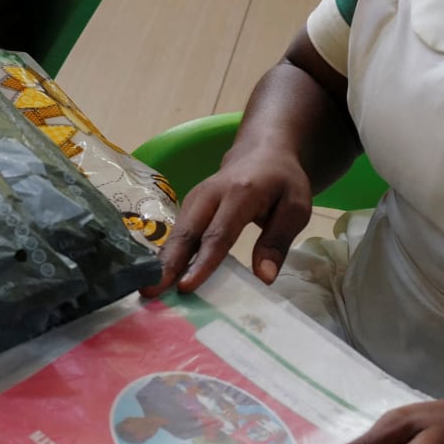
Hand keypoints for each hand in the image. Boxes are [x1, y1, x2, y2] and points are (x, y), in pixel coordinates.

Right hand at [151, 145, 314, 292]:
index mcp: (239, 193)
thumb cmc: (282, 182)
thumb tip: (264, 278)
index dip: (202, 262)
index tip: (187, 287)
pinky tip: (161, 277)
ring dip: (162, 262)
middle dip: (168, 264)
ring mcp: (195, 198)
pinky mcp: (189, 205)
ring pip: (177, 234)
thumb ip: (278, 241)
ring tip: (149, 289)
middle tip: (149, 291)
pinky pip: (178, 233)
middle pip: (186, 233)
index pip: (218, 234)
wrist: (262, 151)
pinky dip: (169, 255)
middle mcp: (209, 194)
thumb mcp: (295, 207)